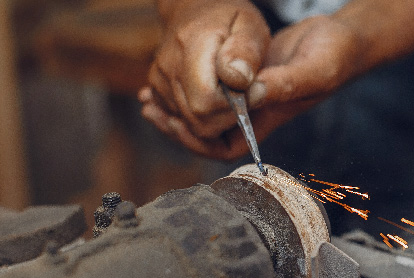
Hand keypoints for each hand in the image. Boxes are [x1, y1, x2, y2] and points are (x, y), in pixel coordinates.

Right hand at [139, 0, 270, 156]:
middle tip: (246, 97)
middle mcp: (167, 69)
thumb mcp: (250, 26)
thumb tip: (238, 80)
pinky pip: (184, 124)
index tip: (254, 92)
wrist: (196, 11)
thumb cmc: (230, 19)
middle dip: (229, 120)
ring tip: (233, 95)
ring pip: (192, 127)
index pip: (206, 104)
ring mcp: (159, 83)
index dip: (235, 109)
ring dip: (218, 120)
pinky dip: (205, 120)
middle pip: (199, 122)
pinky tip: (219, 103)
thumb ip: (246, 52)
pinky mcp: (157, 92)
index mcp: (190, 48)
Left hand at [141, 10, 362, 160]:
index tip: (175, 122)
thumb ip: (284, 84)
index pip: (226, 147)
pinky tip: (168, 79)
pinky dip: (187, 86)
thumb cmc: (333, 58)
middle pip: (207, 134)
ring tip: (149, 99)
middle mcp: (253, 111)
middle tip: (151, 110)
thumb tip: (248, 93)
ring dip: (176, 108)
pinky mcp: (243, 76)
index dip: (197, 142)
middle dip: (177, 126)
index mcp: (266, 118)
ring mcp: (246, 94)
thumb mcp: (313, 71)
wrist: (340, 40)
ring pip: (204, 113)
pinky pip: (209, 88)